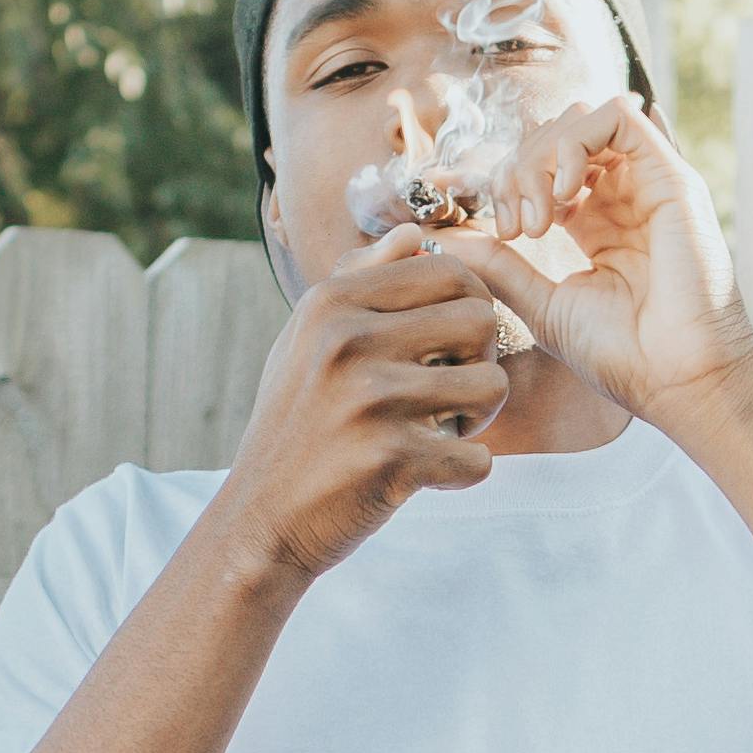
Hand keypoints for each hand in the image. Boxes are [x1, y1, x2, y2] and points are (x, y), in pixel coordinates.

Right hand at [219, 233, 514, 580]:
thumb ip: (360, 279)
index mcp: (332, 303)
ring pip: (491, 386)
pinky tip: (426, 476)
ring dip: (477, 419)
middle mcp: (349, 341)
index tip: (444, 349)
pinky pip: (477, 459)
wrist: (260, 519)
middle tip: (450, 396)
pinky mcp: (389, 460)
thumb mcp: (307, 339)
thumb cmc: (294, 424)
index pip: (447, 271)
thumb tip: (414, 232)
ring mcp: (370, 400)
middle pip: (480, 320)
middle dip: (480, 361)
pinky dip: (461, 473)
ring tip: (438, 433)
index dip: (465, 309)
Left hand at [448, 89, 752, 415]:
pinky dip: (576, 144)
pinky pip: (617, 118)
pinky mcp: (671, 177)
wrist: (679, 380)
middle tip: (516, 231)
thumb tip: (443, 240)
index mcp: (593, 224)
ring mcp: (647, 183)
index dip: (499, 180)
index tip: (479, 221)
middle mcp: (621, 197)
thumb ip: (497, 266)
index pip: (538, 169)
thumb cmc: (623, 356)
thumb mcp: (542, 305)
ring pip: (579, 121)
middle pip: (552, 139)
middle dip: (516, 173)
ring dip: (541, 158)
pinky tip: (564, 194)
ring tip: (538, 221)